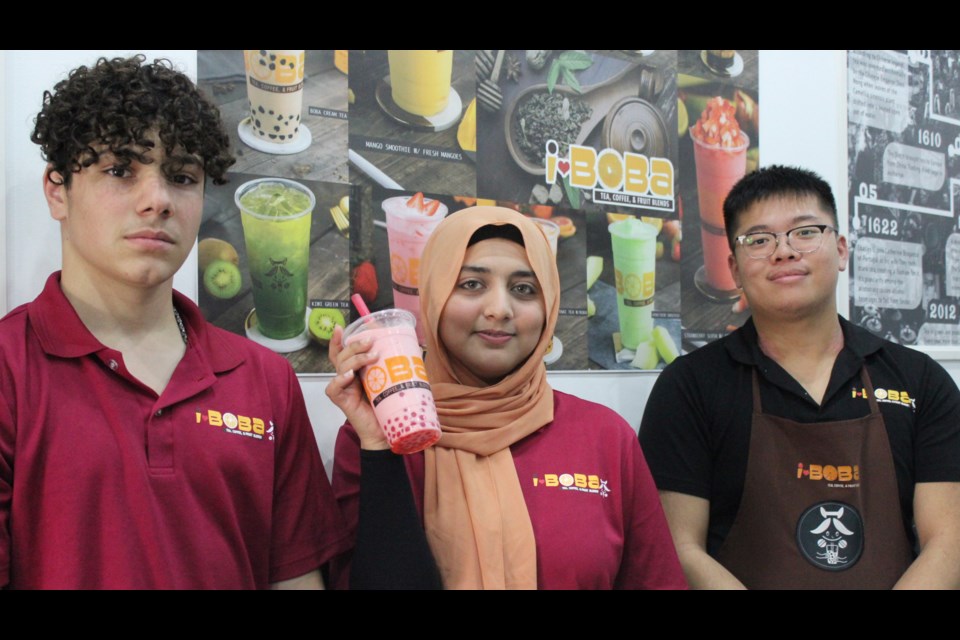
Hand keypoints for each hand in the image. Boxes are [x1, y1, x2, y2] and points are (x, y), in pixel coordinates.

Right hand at [326, 325, 389, 449]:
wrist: (386, 431)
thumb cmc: (389, 405)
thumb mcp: (391, 379)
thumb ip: (392, 363)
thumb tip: (406, 342)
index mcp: (357, 370)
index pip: (343, 351)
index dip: (340, 339)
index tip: (341, 326)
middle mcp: (347, 377)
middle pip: (342, 355)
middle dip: (355, 345)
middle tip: (371, 341)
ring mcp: (343, 388)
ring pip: (340, 366)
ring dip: (355, 358)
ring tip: (372, 356)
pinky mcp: (342, 401)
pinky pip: (333, 388)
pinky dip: (339, 380)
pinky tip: (349, 376)